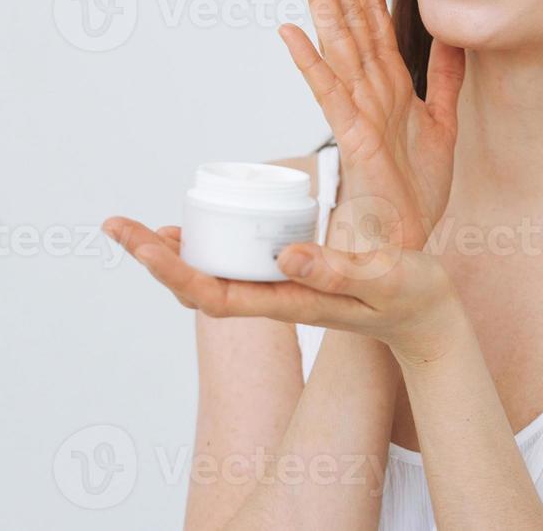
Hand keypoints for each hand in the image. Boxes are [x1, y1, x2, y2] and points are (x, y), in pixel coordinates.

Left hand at [101, 218, 463, 361]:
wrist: (428, 317)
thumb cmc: (410, 297)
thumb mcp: (382, 277)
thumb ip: (336, 269)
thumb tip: (283, 253)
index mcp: (288, 301)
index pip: (210, 290)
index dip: (168, 267)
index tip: (135, 239)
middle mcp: (275, 297)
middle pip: (196, 283)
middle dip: (153, 255)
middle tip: (114, 225)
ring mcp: (281, 287)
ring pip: (211, 274)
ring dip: (173, 253)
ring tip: (142, 228)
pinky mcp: (291, 274)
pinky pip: (235, 263)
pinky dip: (208, 243)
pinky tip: (201, 226)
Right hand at [278, 0, 464, 250]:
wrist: (410, 243)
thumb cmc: (416, 190)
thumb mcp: (443, 123)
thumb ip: (446, 78)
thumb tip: (452, 36)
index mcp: (389, 83)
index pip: (375, 16)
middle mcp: (368, 89)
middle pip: (350, 17)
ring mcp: (357, 111)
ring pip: (337, 42)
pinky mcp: (354, 138)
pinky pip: (329, 93)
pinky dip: (310, 61)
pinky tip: (290, 30)